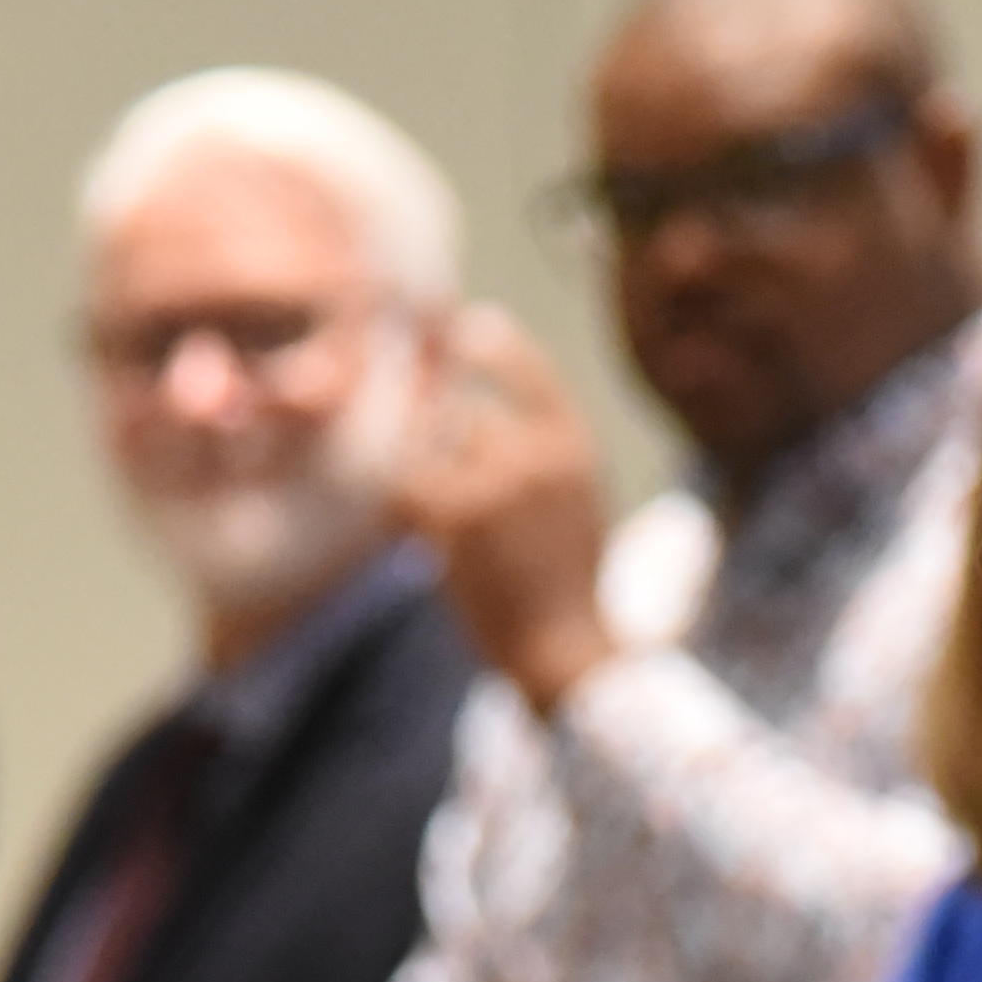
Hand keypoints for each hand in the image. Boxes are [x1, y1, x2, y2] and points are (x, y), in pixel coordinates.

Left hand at [393, 304, 619, 714]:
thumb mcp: (574, 507)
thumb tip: (463, 416)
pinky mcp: (455, 513)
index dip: (497, 350)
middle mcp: (537, 452)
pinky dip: (407, 510)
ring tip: (460, 541)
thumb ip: (537, 459)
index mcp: (574, 448)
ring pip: (434, 460)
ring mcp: (495, 479)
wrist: (563, 651)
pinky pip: (406, 486)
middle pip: (466, 422)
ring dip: (432, 491)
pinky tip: (427, 542)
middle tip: (448, 504)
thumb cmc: (565, 590)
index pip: (532, 375)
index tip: (468, 331)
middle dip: (444, 455)